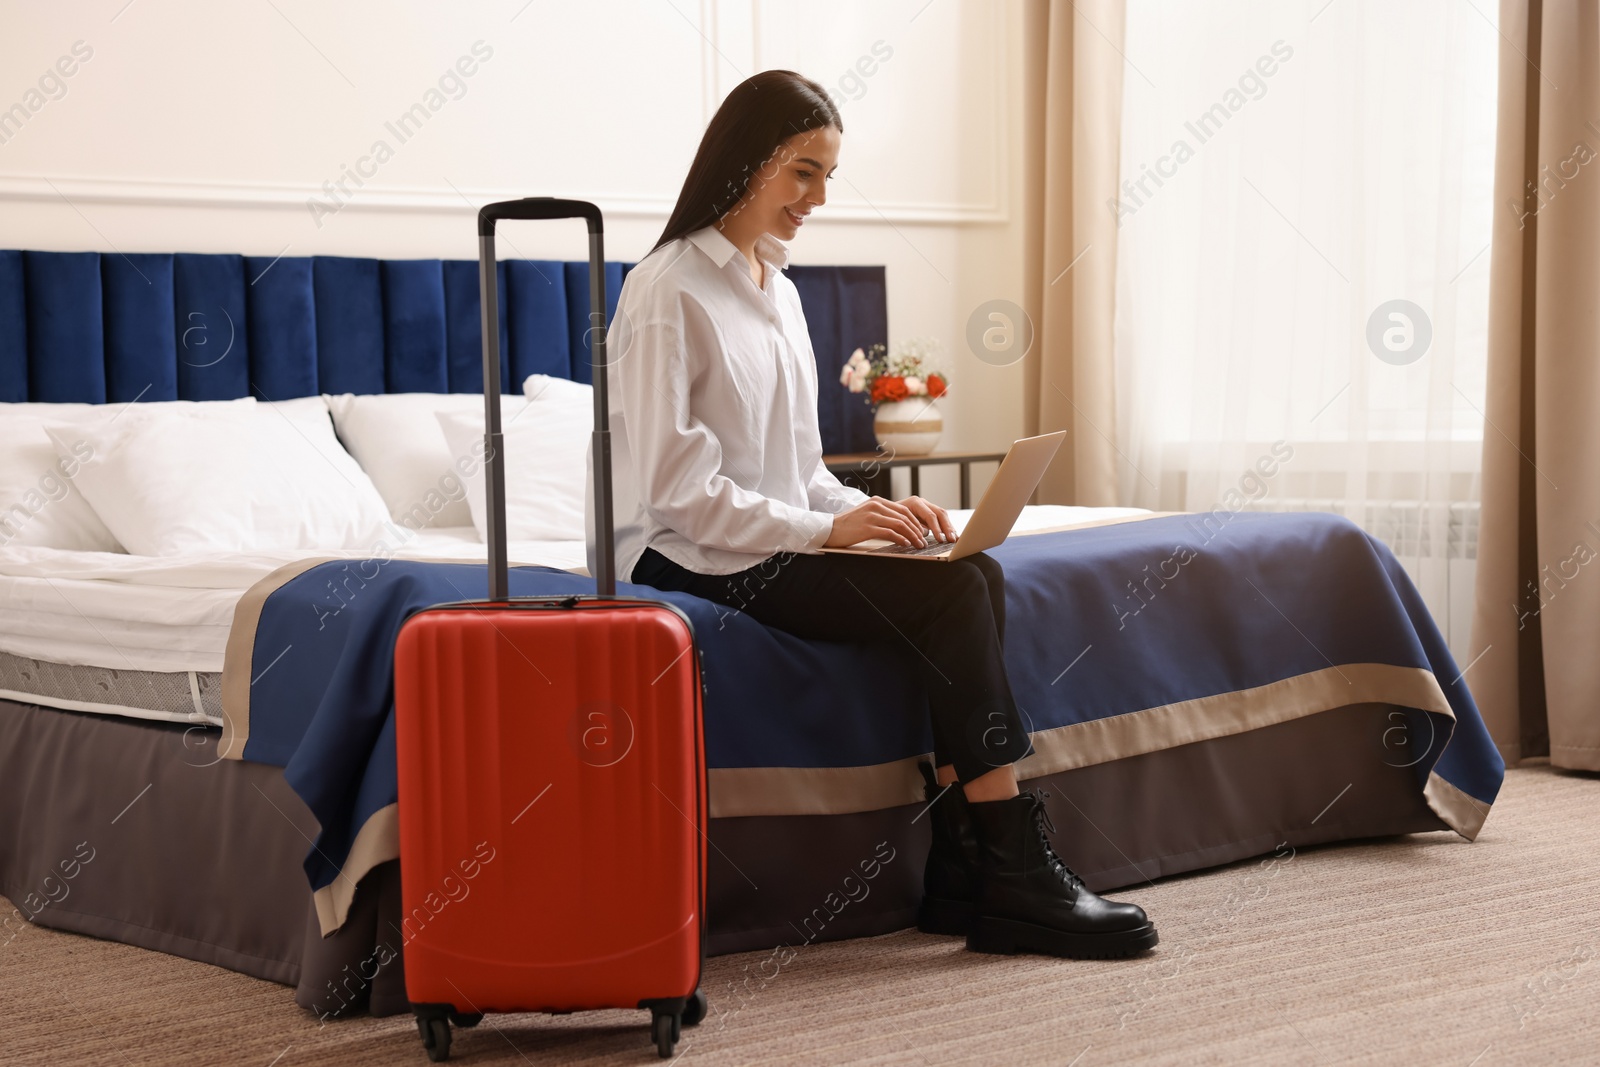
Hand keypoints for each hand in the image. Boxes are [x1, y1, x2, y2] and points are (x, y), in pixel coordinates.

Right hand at [825, 495, 955, 547]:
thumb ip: (882, 517)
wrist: (829, 529)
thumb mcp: (866, 516)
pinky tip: (906, 545)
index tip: (922, 532)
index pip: (903, 510)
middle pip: (904, 516)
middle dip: (917, 529)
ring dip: (912, 536)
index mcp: (877, 502)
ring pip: (899, 524)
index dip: (915, 522)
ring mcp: (872, 516)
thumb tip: (899, 528)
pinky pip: (890, 532)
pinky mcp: (867, 527)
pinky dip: (901, 539)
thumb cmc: (848, 526)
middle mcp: (876, 506)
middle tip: (924, 541)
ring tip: (918, 545)